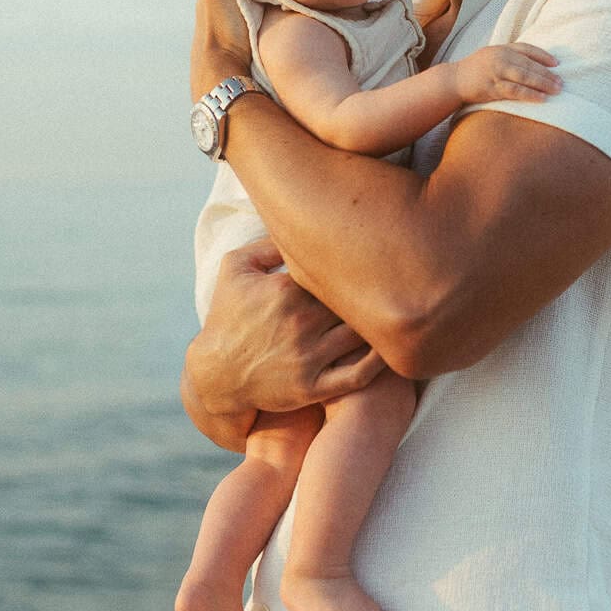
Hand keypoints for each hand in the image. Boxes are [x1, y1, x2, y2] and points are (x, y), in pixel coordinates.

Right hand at [182, 238, 384, 447]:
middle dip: (376, 292)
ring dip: (381, 324)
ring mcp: (308, 357)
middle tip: (392, 285)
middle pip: (356, 300)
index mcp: (286, 289)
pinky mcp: (312, 387)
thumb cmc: (228, 318)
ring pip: (363, 335)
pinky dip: (380, 362)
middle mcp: (300, 322)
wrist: (215, 374)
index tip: (373, 259)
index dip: (360, 263)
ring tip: (394, 314)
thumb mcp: (234, 269)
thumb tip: (299, 223)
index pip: (339, 268)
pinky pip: (359, 375)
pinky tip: (388, 348)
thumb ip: (266, 242)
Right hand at [452, 43, 561, 107]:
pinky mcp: (492, 88)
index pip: (527, 49)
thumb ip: (511, 57)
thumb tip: (535, 64)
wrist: (454, 80)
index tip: (557, 64)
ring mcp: (496, 73)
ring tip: (556, 90)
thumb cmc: (477, 69)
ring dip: (542, 84)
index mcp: (502, 49)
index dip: (543, 56)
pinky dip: (529, 94)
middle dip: (547, 74)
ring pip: (524, 78)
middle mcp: (500, 58)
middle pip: (529, 65)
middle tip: (562, 82)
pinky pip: (514, 91)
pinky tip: (541, 98)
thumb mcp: (493, 56)